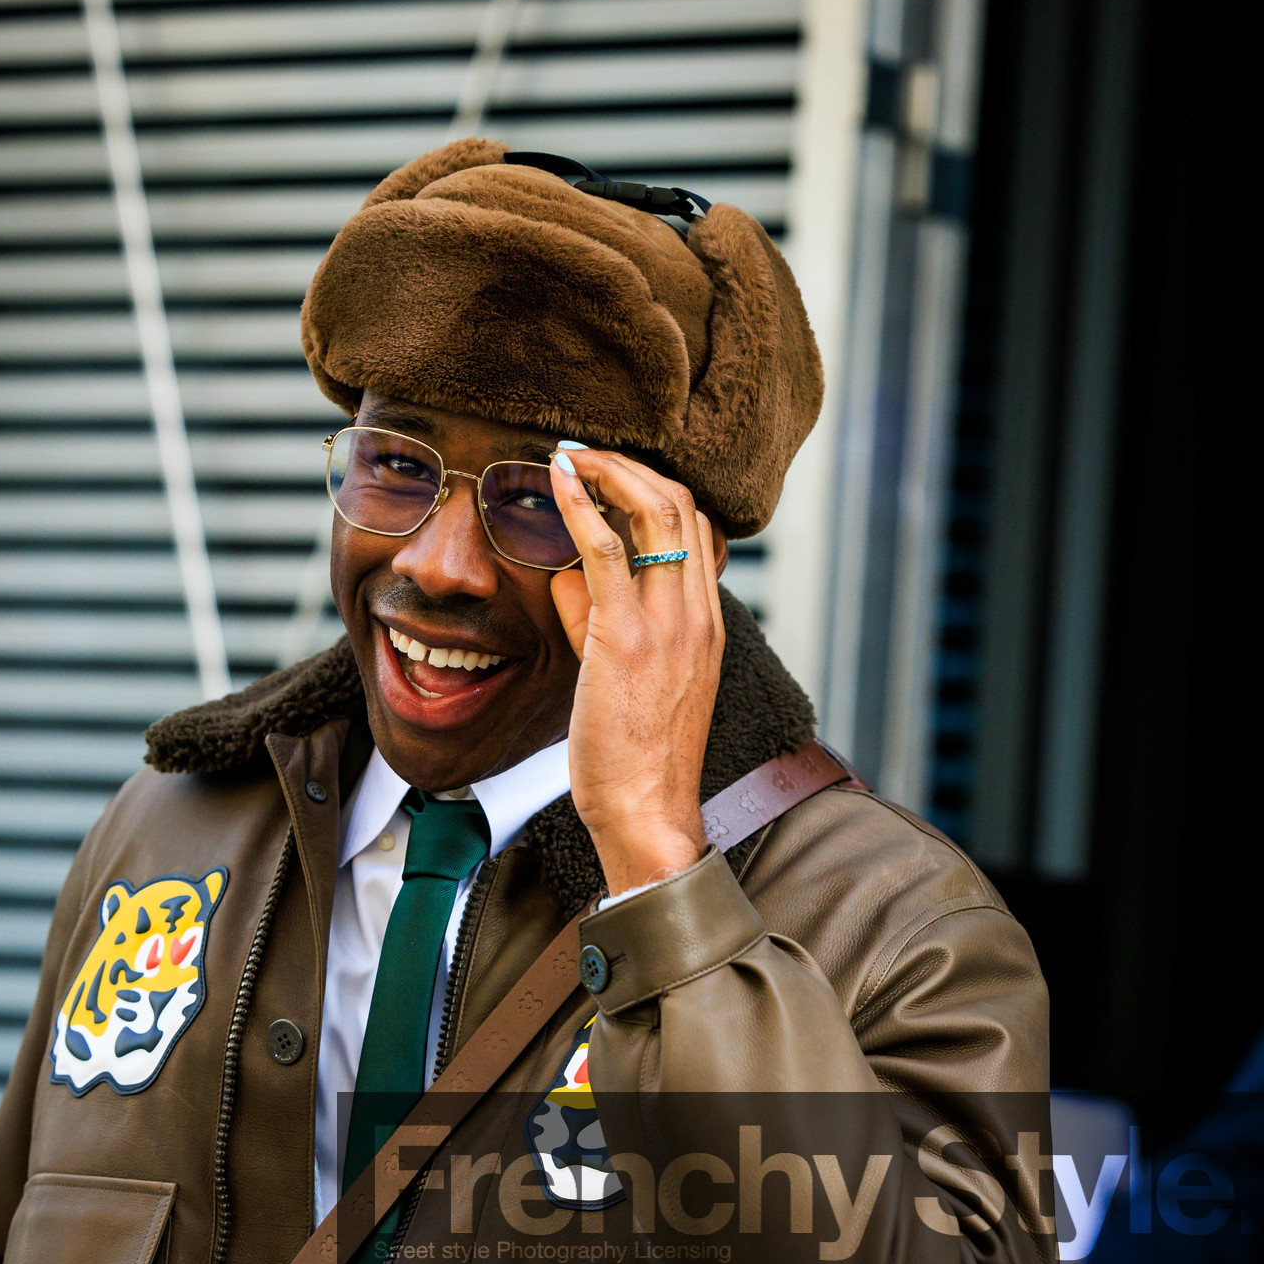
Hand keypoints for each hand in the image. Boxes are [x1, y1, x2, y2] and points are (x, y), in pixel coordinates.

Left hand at [547, 447, 726, 897]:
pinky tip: (559, 478)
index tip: (614, 474)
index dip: (658, 488)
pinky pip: (608, 549)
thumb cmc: (634, 761)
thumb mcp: (621, 680)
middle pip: (684, 504)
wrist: (649, 813)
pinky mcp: (627, 638)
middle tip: (588, 450)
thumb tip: (563, 575)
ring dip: (610, 469)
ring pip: (655, 510)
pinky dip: (583, 503)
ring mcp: (668, 624)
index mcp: (705, 625)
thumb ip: (596, 622)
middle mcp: (696, 615)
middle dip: (635, 465)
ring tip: (571, 452)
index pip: (700, 530)